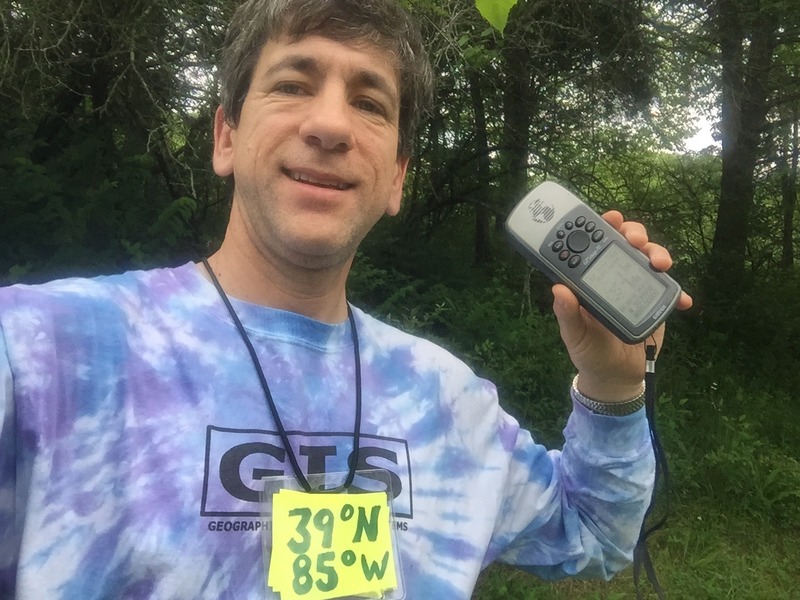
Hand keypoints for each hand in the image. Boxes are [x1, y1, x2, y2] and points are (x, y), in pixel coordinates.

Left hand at [551, 211, 692, 401]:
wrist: (615, 376)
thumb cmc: (589, 351)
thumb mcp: (574, 334)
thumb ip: (567, 313)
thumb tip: (558, 288)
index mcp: (591, 280)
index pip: (596, 245)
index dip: (602, 227)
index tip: (610, 217)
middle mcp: (615, 277)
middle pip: (627, 245)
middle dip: (634, 234)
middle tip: (635, 240)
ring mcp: (637, 288)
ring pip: (650, 260)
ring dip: (658, 255)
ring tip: (660, 265)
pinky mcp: (656, 304)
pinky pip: (670, 293)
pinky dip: (679, 294)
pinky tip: (683, 300)